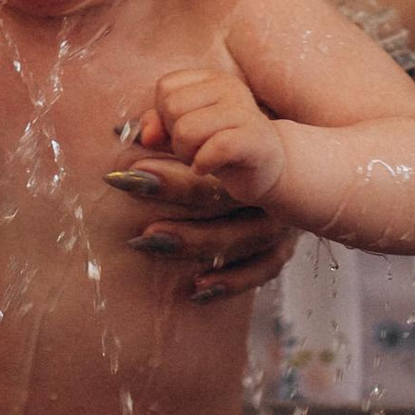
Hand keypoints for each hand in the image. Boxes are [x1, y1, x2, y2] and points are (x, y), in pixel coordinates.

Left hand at [103, 142, 299, 302]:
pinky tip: (196, 290)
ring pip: (241, 237)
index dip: (173, 171)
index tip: (133, 173)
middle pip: (224, 197)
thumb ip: (169, 125)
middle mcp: (270, 182)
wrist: (277, 156)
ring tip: (149, 243)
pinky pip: (263, 269)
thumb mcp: (203, 124)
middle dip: (174, 198)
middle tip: (132, 198)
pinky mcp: (283, 245)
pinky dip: (233, 281)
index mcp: (252, 149)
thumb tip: (131, 134)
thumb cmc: (232, 136)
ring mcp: (280, 217)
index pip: (212, 161)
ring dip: (194, 242)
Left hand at [144, 61, 284, 206]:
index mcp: (211, 79)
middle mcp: (229, 87)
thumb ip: (159, 127)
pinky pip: (215, 148)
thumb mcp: (183, 134)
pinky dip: (202, 164)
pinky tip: (207, 168)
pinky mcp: (255, 138)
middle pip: (171, 107)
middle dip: (174, 137)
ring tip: (203, 158)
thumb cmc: (221, 147)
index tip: (185, 130)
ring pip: (186, 130)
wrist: (266, 169)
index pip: (165, 87)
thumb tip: (145, 134)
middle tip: (196, 149)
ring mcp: (244, 111)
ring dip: (187, 154)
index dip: (164, 116)